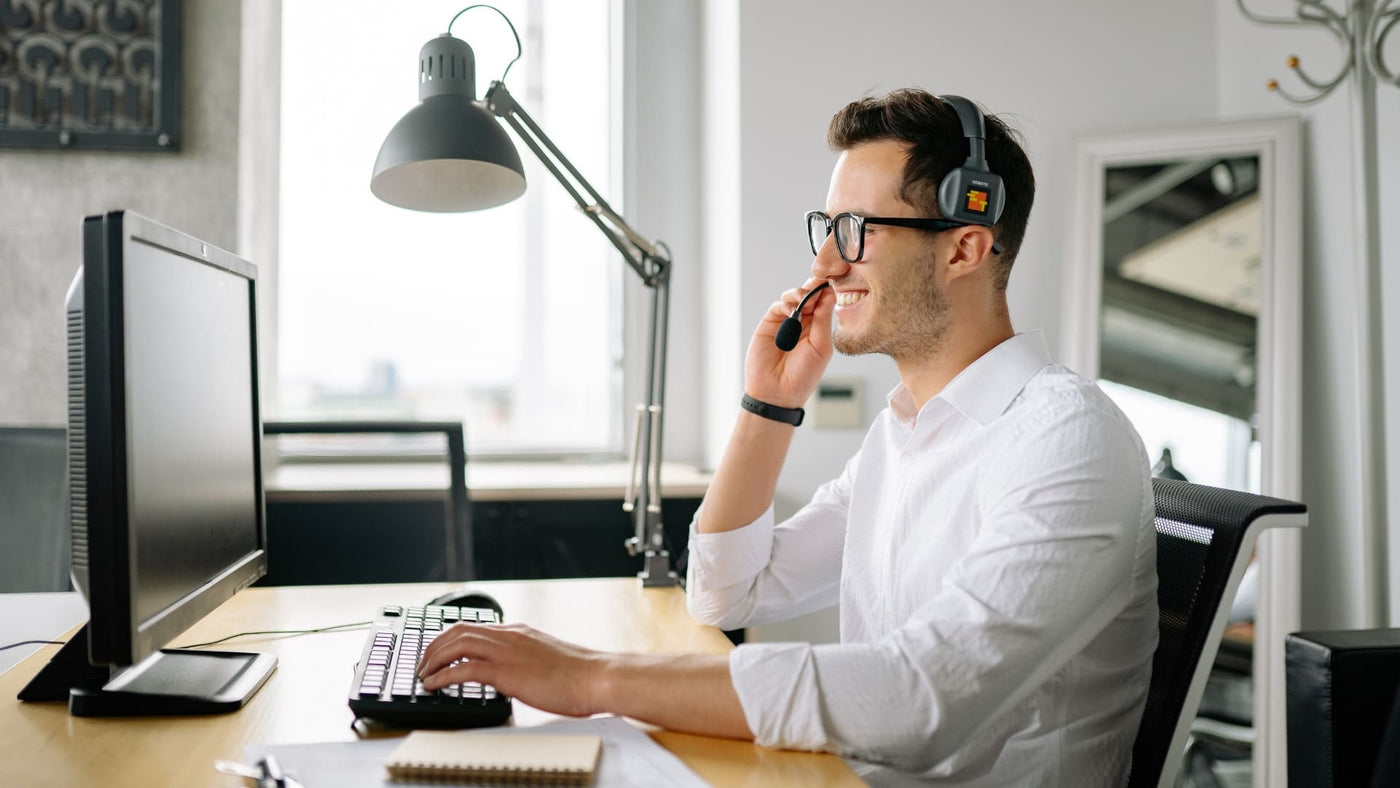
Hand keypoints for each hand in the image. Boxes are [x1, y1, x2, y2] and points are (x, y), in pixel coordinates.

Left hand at [417, 623, 605, 717]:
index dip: (448, 638)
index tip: (436, 652)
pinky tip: (434, 685)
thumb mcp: (545, 658)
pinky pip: (465, 669)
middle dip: (433, 647)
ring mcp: (508, 652)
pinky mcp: (508, 672)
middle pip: (457, 630)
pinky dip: (443, 676)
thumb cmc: (578, 674)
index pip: (472, 626)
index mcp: (518, 632)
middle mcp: (509, 636)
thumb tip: (511, 672)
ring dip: (433, 659)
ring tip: (423, 675)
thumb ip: (525, 659)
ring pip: (457, 644)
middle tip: (422, 664)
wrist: (597, 677)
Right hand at [744, 278, 834, 407]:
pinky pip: (778, 306)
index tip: (834, 280)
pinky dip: (785, 303)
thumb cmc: (803, 376)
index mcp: (819, 328)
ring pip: (794, 297)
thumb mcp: (821, 347)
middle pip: (810, 295)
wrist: (777, 392)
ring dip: (800, 293)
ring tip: (804, 298)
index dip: (828, 291)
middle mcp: (804, 322)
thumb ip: (823, 320)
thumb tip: (829, 294)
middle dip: (814, 287)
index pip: (825, 302)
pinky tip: (791, 310)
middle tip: (819, 282)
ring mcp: (786, 322)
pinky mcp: (770, 323)